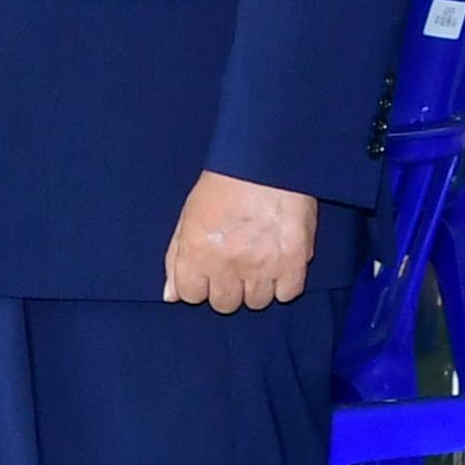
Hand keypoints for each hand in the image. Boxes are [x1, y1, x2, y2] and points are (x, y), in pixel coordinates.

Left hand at [162, 170, 318, 311]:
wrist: (267, 160)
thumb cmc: (224, 184)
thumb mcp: (189, 215)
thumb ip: (176, 257)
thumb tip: (171, 296)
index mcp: (196, 251)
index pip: (190, 295)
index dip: (198, 283)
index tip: (207, 271)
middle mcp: (227, 265)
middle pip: (224, 304)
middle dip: (227, 287)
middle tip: (235, 264)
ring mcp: (262, 267)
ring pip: (256, 303)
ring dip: (256, 287)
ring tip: (259, 261)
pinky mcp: (294, 263)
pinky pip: (287, 294)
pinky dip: (284, 283)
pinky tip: (280, 263)